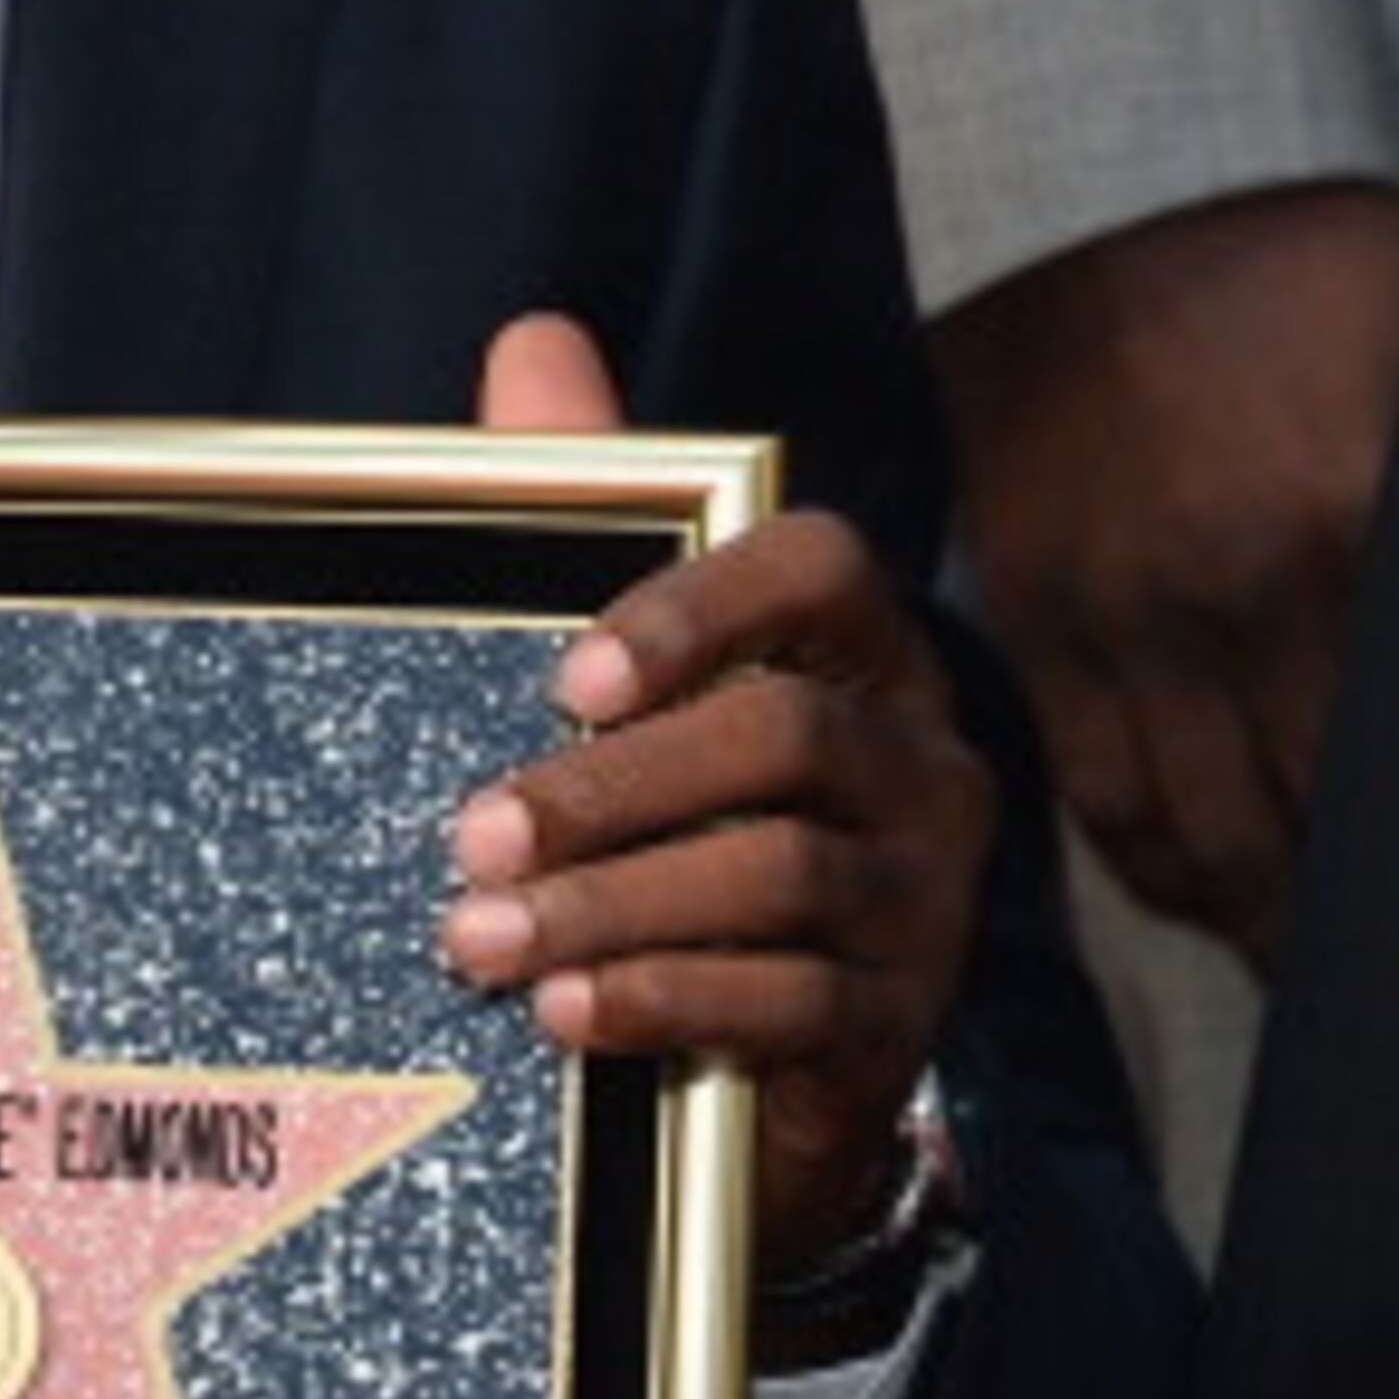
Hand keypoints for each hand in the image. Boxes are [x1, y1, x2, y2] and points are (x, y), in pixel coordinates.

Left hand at [440, 315, 993, 1283]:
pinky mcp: (898, 1021)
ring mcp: (925, 896)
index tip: (568, 676)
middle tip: (473, 839)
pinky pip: (792, 1001)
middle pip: (783, 737)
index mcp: (858, 651)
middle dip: (613, 787)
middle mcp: (920, 758)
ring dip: (617, 905)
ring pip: (781, 875)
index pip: (821, 569)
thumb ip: (590, 515)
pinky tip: (569, 1012)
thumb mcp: (623, 678)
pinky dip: (668, 999)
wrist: (747, 1057)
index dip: (700, 608)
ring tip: (484, 941)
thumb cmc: (670, 824)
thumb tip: (534, 341)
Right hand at [929, 180, 1398, 965]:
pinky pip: (1096, 789)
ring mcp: (1120, 614)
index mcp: (1355, 530)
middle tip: (1392, 972)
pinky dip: (1156, 862)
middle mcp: (1234, 598)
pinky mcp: (1035, 610)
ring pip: (1192, 839)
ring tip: (1299, 954)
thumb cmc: (1308, 271)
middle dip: (1345, 928)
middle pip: (1302, 834)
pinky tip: (1203, 885)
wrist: (1110, 191)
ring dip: (1252, 918)